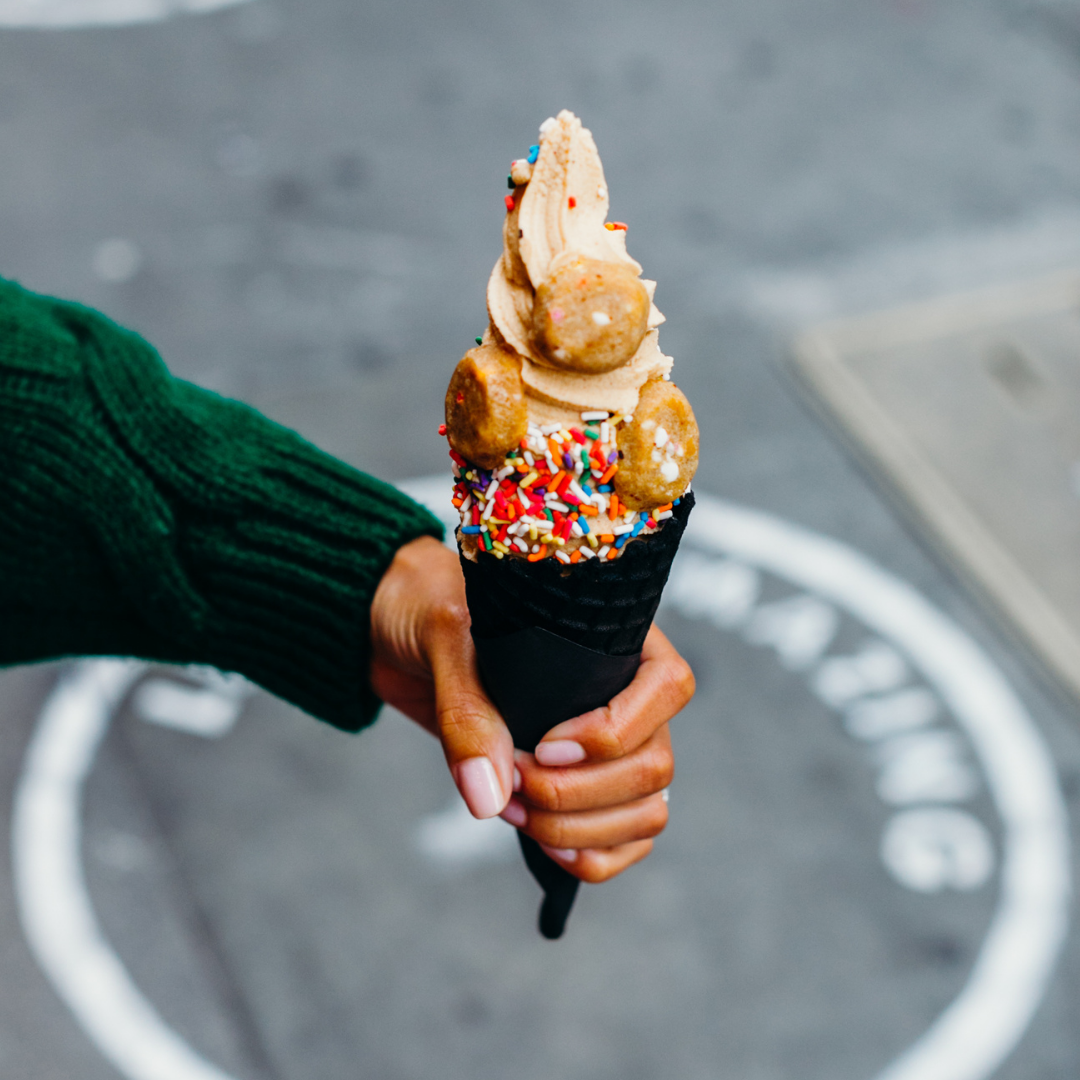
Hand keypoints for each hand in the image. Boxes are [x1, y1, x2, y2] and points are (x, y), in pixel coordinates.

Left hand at [369, 536, 694, 882]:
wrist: (401, 628)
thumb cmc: (433, 604)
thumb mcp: (445, 638)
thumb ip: (469, 711)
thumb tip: (490, 798)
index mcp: (615, 636)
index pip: (668, 686)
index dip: (615, 731)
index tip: (543, 746)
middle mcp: (624, 691)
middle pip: (654, 764)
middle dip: (581, 794)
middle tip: (514, 782)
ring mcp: (607, 743)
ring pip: (645, 809)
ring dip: (581, 828)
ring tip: (514, 809)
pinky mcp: (580, 783)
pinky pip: (625, 838)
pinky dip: (593, 856)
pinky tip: (545, 845)